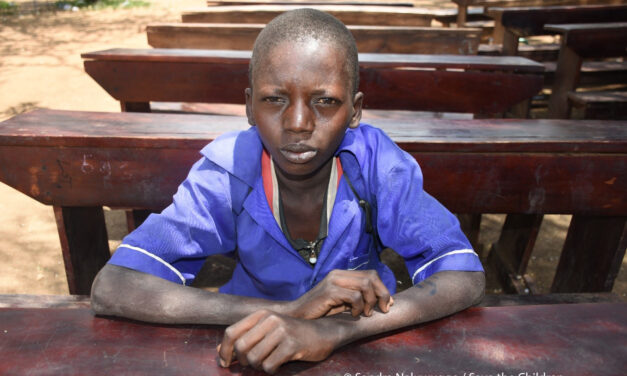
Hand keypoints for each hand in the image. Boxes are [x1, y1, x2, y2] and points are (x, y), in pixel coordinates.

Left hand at [218, 309, 338, 373]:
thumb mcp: (267, 331)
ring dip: (258, 367)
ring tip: (268, 362)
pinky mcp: (291, 345)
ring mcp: (281, 331)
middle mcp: (270, 319)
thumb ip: (244, 338)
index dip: (224, 350)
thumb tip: (219, 352)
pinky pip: (269, 366)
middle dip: (243, 361)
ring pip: (254, 359)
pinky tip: (279, 364)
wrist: (323, 333)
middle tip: (252, 364)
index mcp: (261, 314)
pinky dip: (271, 370)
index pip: (231, 332)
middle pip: (240, 347)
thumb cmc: (291, 335)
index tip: (224, 363)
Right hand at [284, 269, 392, 318]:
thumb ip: (358, 298)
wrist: (297, 316)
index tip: (387, 304)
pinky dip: (359, 307)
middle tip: (382, 309)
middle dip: (382, 294)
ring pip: (365, 285)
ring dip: (370, 302)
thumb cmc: (320, 312)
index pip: (371, 274)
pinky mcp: (329, 291)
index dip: (383, 288)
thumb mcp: (342, 303)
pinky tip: (353, 314)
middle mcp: (338, 274)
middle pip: (372, 277)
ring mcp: (333, 281)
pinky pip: (354, 296)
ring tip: (365, 313)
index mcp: (342, 275)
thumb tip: (383, 300)